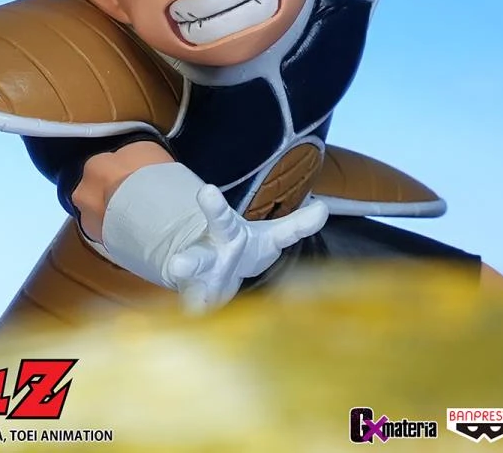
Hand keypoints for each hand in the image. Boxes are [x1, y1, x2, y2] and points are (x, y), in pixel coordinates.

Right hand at [168, 185, 328, 312]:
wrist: (205, 277)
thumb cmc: (241, 251)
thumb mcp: (268, 237)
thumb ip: (294, 226)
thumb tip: (324, 208)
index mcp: (227, 231)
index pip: (222, 217)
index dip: (215, 206)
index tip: (205, 190)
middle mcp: (209, 248)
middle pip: (207, 232)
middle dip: (205, 222)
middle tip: (201, 199)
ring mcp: (199, 274)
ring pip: (191, 266)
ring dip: (185, 265)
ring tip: (178, 264)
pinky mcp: (195, 297)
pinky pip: (194, 304)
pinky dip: (195, 309)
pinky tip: (195, 314)